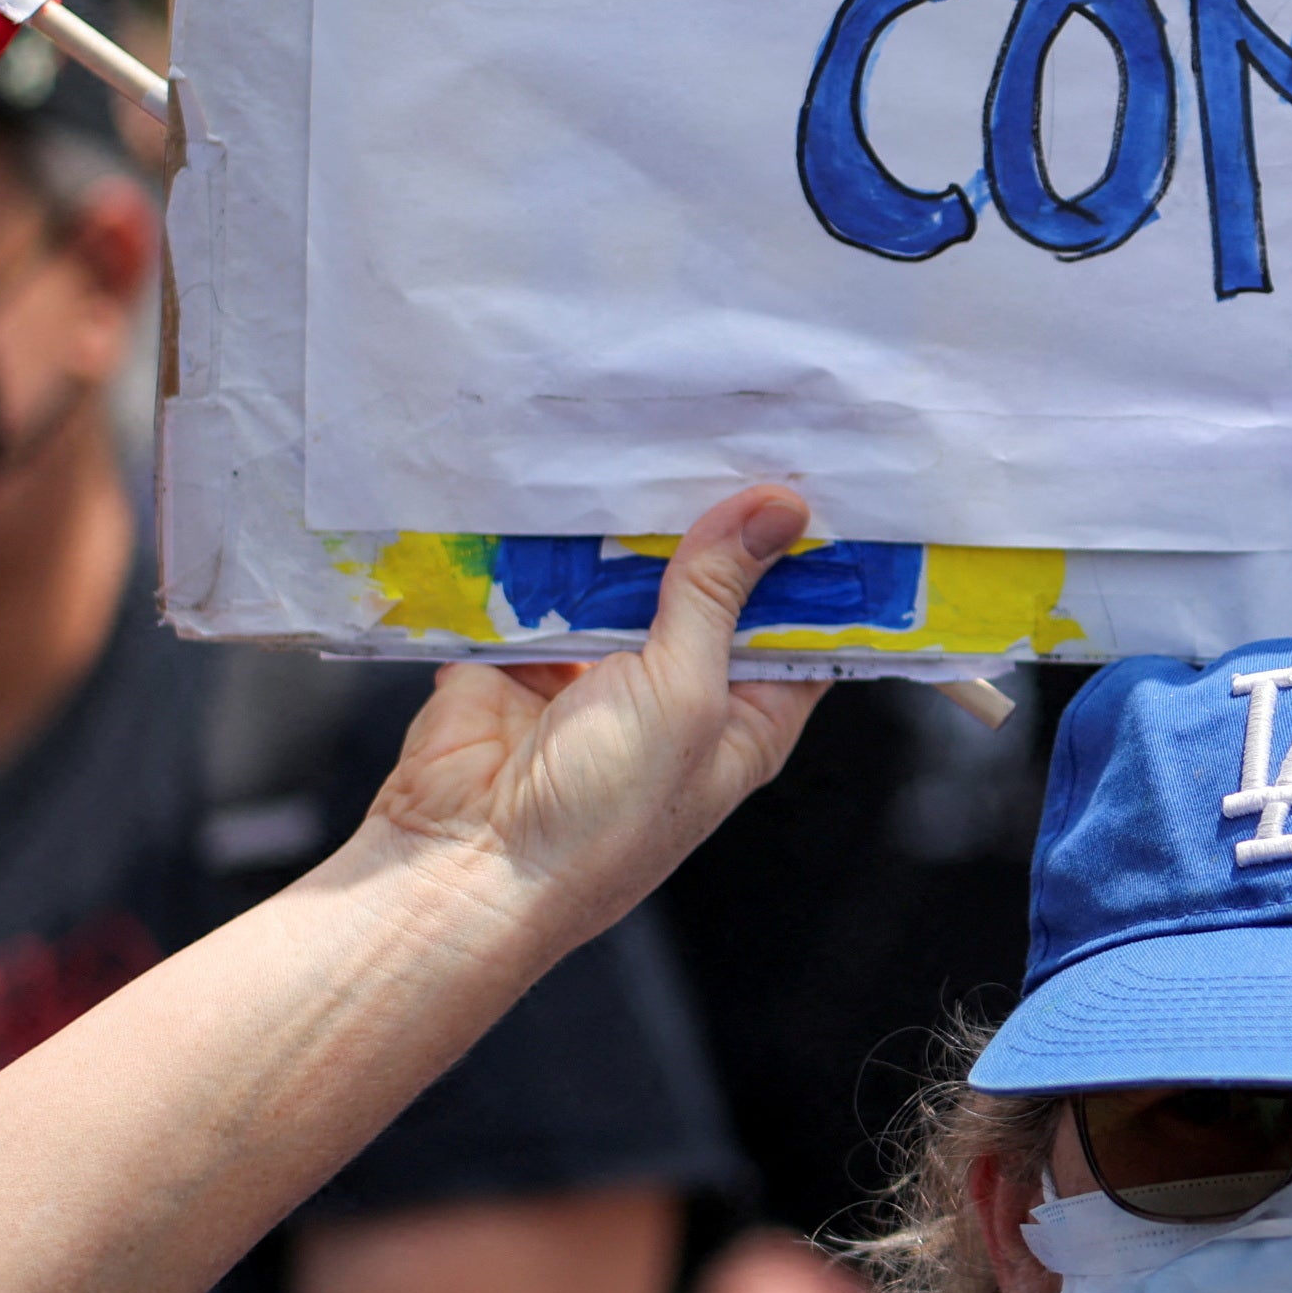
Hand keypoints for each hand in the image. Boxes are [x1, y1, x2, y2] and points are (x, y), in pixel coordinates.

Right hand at [351, 485, 826, 958]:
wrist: (464, 862)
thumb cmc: (597, 816)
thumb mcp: (684, 695)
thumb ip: (719, 594)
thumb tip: (779, 510)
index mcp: (745, 717)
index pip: (800, 627)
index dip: (815, 563)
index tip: (827, 478)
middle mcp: (679, 689)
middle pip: (715, 586)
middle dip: (718, 522)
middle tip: (736, 430)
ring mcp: (599, 667)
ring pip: (628, 574)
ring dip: (631, 524)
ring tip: (653, 438)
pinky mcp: (526, 650)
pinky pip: (546, 580)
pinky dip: (550, 543)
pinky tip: (568, 482)